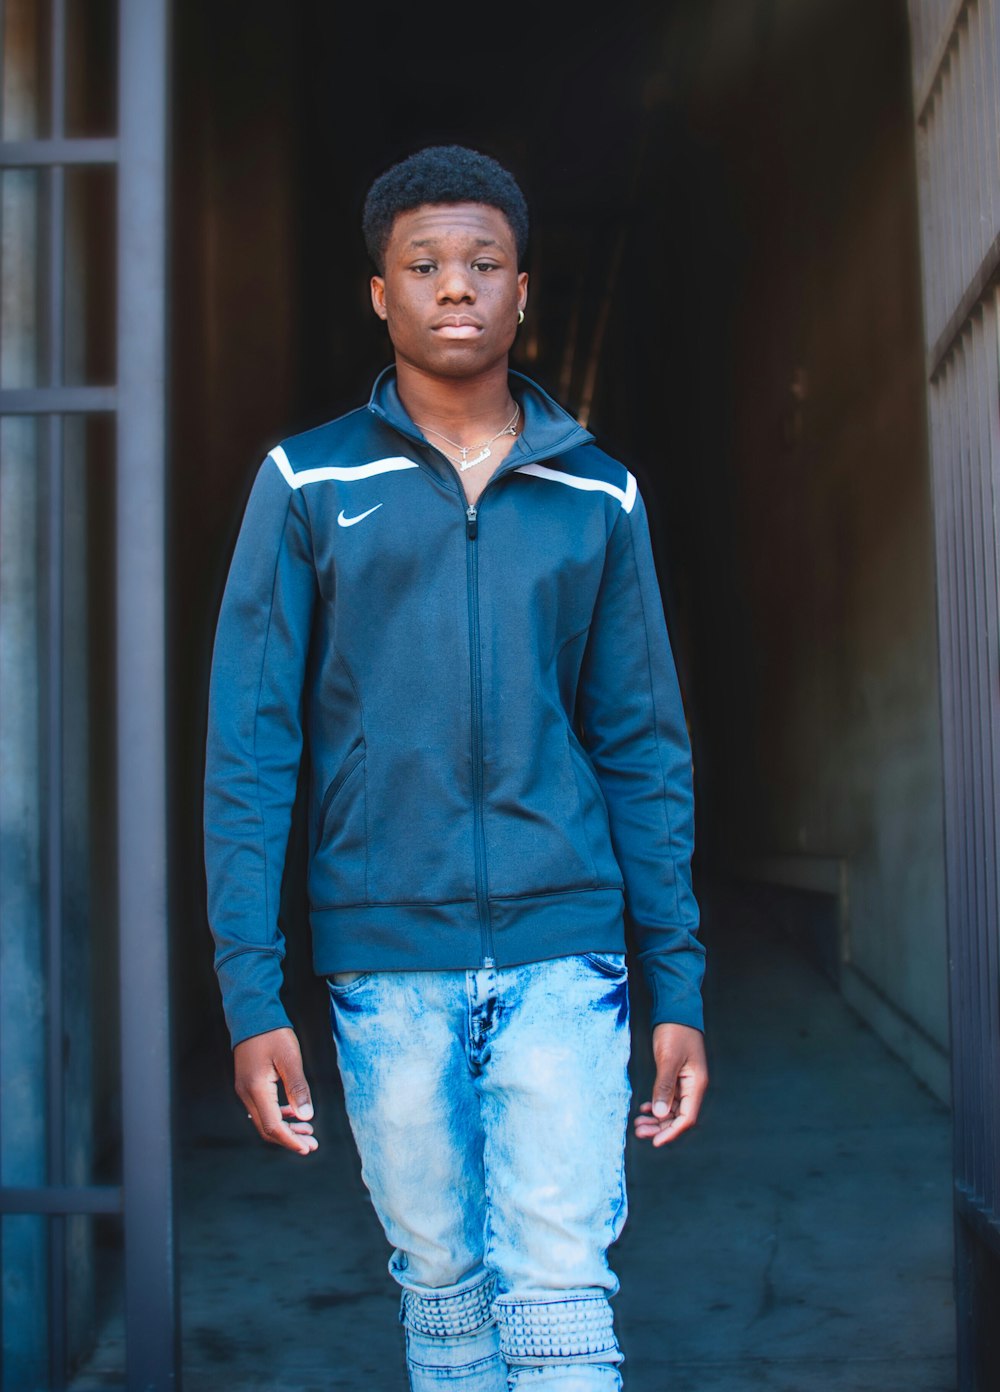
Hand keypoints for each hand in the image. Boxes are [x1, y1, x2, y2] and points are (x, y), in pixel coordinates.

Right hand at [234, 1027, 317, 1155]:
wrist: (252, 1014)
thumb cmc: (272, 1033)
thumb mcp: (290, 1059)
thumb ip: (298, 1089)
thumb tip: (305, 1116)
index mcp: (256, 1089)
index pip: (273, 1125)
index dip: (290, 1140)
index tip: (307, 1147)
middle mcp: (246, 1093)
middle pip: (266, 1128)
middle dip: (289, 1139)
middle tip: (311, 1144)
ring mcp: (244, 1089)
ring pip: (264, 1119)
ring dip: (285, 1129)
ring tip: (306, 1131)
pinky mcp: (247, 1084)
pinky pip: (261, 1109)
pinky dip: (278, 1116)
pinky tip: (293, 1114)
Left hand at [634, 1023, 707, 1147]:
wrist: (676, 1009)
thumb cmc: (675, 1032)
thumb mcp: (668, 1059)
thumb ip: (664, 1086)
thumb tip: (660, 1114)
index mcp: (696, 1084)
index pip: (686, 1118)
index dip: (671, 1132)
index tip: (654, 1142)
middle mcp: (693, 1086)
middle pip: (679, 1116)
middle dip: (660, 1128)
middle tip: (639, 1131)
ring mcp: (686, 1081)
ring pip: (673, 1108)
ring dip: (657, 1118)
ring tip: (639, 1124)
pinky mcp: (677, 1075)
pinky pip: (669, 1097)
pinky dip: (658, 1105)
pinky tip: (645, 1108)